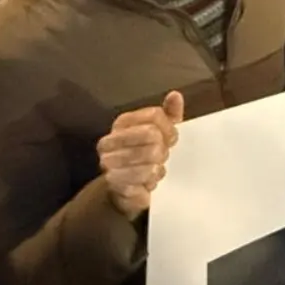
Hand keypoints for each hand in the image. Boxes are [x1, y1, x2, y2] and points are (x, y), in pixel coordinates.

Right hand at [97, 91, 183, 218]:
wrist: (122, 189)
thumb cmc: (144, 155)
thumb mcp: (159, 132)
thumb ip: (169, 113)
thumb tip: (175, 95)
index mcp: (121, 123)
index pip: (155, 115)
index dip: (169, 129)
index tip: (169, 139)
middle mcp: (109, 141)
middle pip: (152, 135)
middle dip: (163, 149)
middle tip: (160, 157)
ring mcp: (108, 163)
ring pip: (150, 157)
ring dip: (158, 166)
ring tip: (154, 169)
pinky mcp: (114, 184)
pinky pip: (145, 178)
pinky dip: (152, 181)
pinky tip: (148, 182)